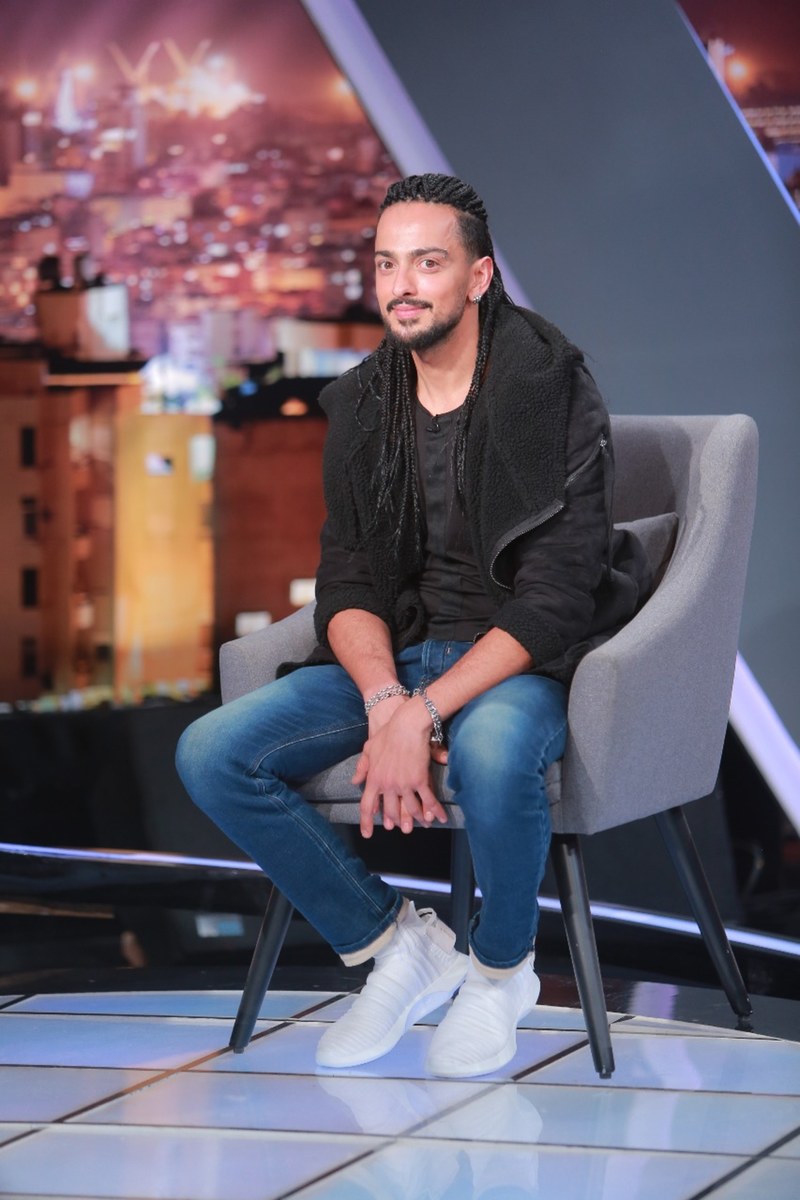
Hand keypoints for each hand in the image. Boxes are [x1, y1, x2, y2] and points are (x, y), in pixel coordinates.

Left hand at [354, 697, 448, 837]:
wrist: (406, 725)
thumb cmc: (387, 733)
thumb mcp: (369, 748)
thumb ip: (362, 767)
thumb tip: (355, 781)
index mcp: (374, 778)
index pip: (367, 806)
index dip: (367, 822)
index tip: (367, 834)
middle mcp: (387, 785)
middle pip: (391, 811)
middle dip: (397, 822)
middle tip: (402, 830)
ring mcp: (404, 784)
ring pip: (411, 809)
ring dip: (417, 819)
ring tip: (422, 825)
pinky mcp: (420, 780)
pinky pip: (428, 800)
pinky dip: (434, 811)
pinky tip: (440, 817)